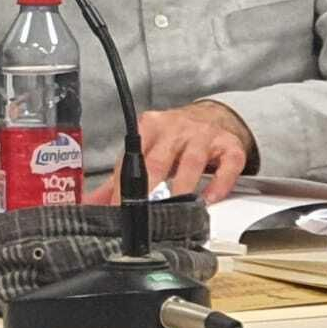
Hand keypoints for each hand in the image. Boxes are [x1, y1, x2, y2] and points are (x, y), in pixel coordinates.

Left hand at [86, 101, 253, 204]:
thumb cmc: (176, 136)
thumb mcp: (149, 147)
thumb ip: (122, 175)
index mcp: (150, 128)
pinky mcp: (230, 147)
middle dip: (147, 187)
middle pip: (158, 160)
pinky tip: (210, 200)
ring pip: (191, 162)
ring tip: (177, 209)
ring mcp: (203, 136)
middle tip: (142, 212)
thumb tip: (96, 201)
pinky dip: (218, 184)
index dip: (122, 186)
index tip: (117, 207)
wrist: (214, 115)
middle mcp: (175, 129)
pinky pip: (226, 166)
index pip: (131, 159)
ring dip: (183, 187)